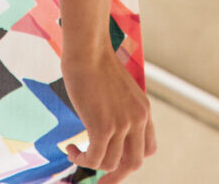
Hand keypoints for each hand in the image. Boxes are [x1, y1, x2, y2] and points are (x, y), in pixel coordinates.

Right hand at [61, 44, 156, 179]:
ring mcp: (122, 124)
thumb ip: (118, 110)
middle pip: (134, 163)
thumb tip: (104, 132)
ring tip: (76, 152)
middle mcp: (137, 119)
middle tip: (99, 180)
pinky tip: (70, 148)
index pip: (148, 149)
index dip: (131, 160)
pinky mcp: (103, 127)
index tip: (114, 163)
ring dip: (91, 163)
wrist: (87, 48)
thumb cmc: (95, 62)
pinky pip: (94, 158)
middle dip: (116, 175)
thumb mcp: (117, 90)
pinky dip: (81, 158)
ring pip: (110, 163)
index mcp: (143, 110)